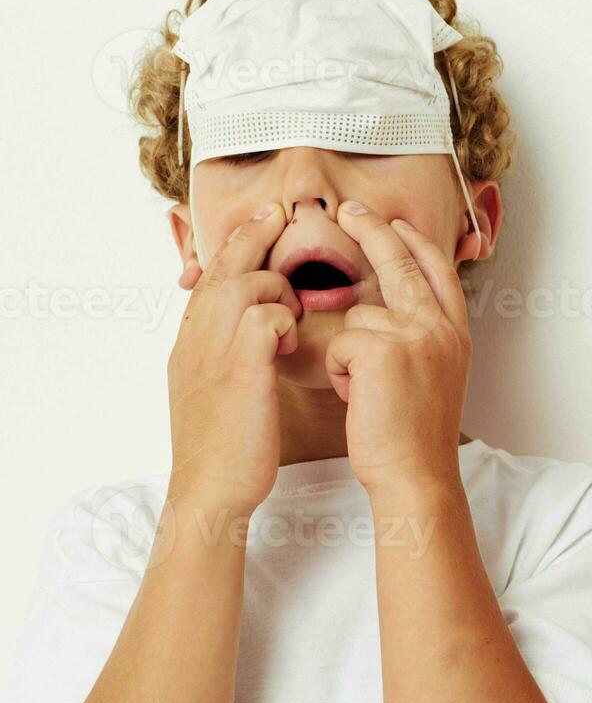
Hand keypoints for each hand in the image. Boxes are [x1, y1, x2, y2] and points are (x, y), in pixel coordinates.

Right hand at [167, 203, 299, 515]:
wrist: (211, 492)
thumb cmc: (227, 448)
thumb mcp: (220, 390)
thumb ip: (231, 352)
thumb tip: (256, 329)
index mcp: (190, 342)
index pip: (211, 277)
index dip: (236, 246)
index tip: (260, 222)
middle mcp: (195, 339)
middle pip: (222, 267)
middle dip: (252, 235)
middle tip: (278, 211)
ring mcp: (212, 352)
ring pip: (245, 282)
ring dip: (276, 288)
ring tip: (290, 317)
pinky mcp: (239, 369)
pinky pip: (265, 316)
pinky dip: (284, 319)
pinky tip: (290, 343)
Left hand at [326, 202, 471, 496]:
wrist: (416, 474)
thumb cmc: (416, 437)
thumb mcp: (435, 377)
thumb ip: (422, 339)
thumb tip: (388, 310)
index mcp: (456, 334)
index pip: (438, 272)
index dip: (416, 244)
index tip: (396, 224)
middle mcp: (441, 328)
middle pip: (402, 264)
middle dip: (374, 231)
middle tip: (350, 210)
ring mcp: (415, 335)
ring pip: (359, 314)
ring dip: (350, 351)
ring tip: (368, 391)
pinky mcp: (381, 348)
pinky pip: (340, 341)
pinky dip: (338, 370)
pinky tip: (358, 397)